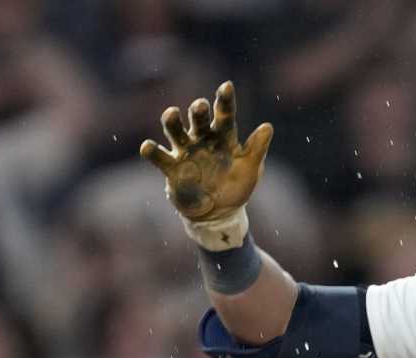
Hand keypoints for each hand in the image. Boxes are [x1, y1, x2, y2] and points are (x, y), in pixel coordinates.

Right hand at [137, 80, 272, 247]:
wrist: (218, 213)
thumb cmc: (236, 186)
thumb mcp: (250, 169)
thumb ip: (256, 148)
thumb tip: (268, 127)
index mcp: (224, 136)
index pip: (225, 114)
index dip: (225, 100)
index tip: (226, 86)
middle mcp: (202, 138)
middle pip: (198, 118)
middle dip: (198, 110)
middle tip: (200, 106)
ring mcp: (185, 151)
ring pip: (175, 131)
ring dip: (172, 122)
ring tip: (171, 114)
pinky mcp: (172, 168)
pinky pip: (160, 157)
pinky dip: (152, 151)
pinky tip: (147, 147)